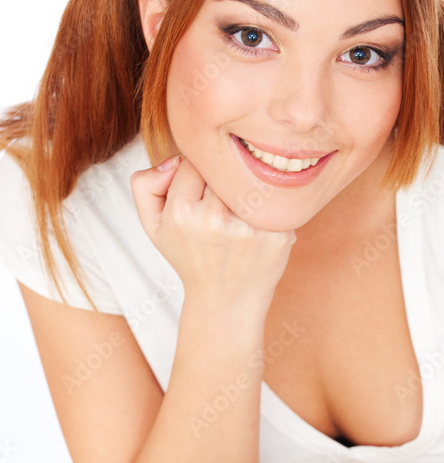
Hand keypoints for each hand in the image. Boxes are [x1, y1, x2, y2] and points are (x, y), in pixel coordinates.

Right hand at [130, 154, 295, 307]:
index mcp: (181, 212)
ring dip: (243, 194)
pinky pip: (274, 200)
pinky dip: (267, 210)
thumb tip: (174, 160)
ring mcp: (250, 227)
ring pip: (247, 180)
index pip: (192, 161)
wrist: (226, 301)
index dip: (195, 178)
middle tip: (217, 213)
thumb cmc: (190, 257)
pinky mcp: (279, 234)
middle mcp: (215, 218)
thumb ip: (145, 185)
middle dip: (219, 184)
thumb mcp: (153, 226)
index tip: (197, 200)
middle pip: (221, 169)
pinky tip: (257, 230)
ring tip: (236, 220)